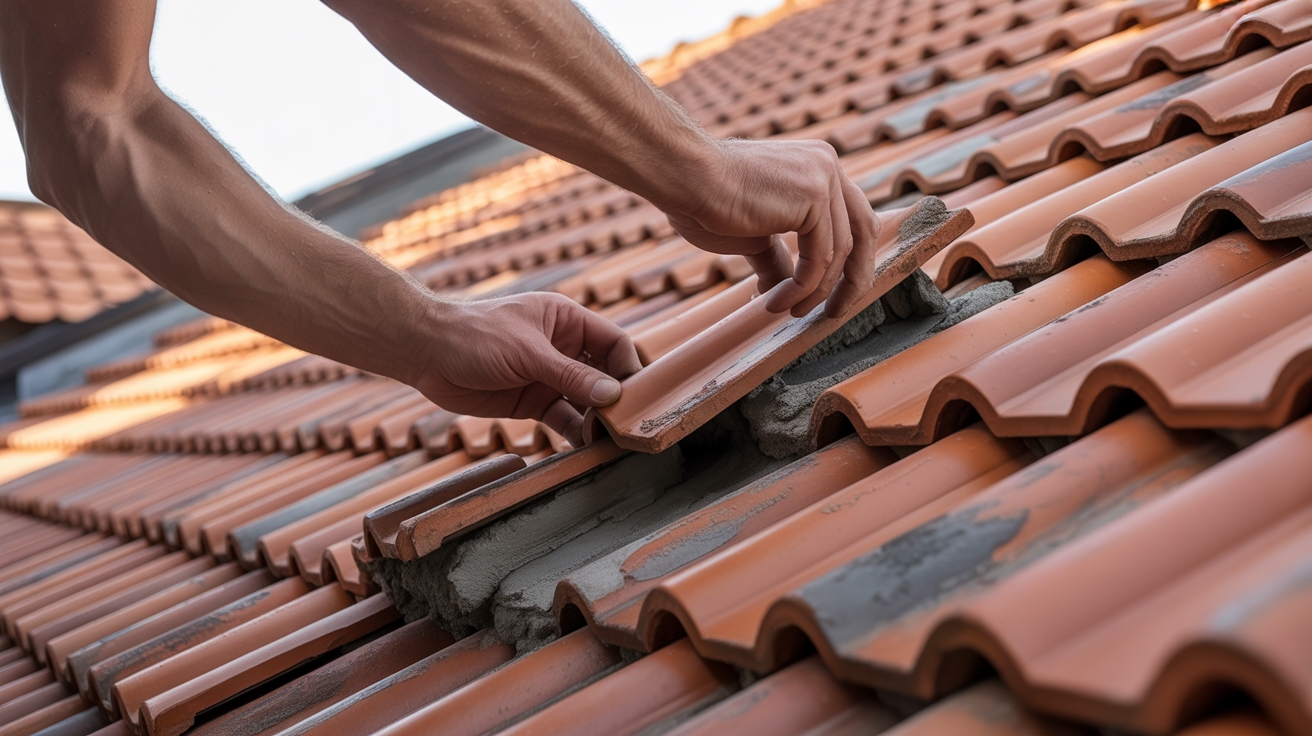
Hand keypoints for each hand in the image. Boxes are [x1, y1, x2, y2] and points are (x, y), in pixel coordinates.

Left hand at [411, 292, 642, 446]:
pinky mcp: (534, 402)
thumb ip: (571, 375)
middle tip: (628, 425)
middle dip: (617, 399)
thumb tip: (613, 395)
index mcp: (566, 321)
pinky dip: (575, 433)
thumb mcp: (529, 353)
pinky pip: (563, 419)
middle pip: (604, 375)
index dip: (628, 367)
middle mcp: (563, 348)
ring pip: (586, 401)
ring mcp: (549, 376)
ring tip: (609, 442)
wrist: (426, 354)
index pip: (613, 342)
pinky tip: (585, 448)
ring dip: (598, 420)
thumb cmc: (476, 336)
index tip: (638, 394)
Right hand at [665, 138, 879, 317]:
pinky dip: (803, 288)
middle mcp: (827, 165)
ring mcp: (824, 177)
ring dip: (815, 292)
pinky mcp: (815, 196)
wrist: (685, 179)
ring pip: (840, 253)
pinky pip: (821, 258)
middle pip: (864, 231)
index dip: (849, 261)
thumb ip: (778, 257)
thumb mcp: (754, 236)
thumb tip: (784, 287)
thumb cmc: (706, 202)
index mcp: (816, 168)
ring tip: (788, 311)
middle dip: (853, 279)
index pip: (852, 218)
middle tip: (833, 313)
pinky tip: (778, 302)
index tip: (832, 294)